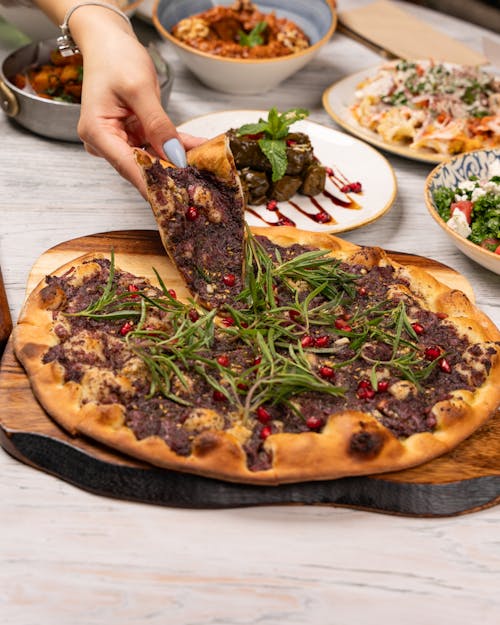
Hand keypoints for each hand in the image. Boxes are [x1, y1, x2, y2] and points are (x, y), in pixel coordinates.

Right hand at [73, 15, 202, 195]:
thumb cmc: (115, 58)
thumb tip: (174, 155)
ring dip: (179, 162)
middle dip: (171, 176)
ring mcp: (120, 141)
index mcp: (98, 133)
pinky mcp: (133, 137)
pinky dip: (178, 147)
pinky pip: (159, 147)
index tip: (177, 200)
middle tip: (201, 187)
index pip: (129, 167)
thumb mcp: (139, 88)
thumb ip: (157, 124)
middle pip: (142, 168)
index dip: (155, 185)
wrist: (109, 42)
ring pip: (154, 160)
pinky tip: (200, 150)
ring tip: (207, 167)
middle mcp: (106, 143)